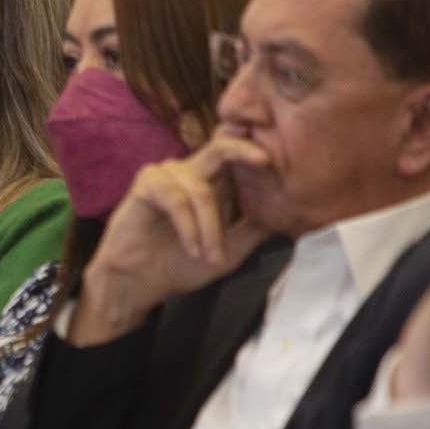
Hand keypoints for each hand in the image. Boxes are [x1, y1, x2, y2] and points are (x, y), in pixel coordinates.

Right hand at [70, 133, 274, 344]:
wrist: (139, 283)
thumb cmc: (180, 265)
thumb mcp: (231, 251)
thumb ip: (254, 229)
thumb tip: (290, 215)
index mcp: (214, 181)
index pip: (237, 151)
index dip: (256, 147)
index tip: (280, 156)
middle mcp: (192, 171)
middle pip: (221, 145)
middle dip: (244, 149)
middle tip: (266, 160)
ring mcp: (168, 175)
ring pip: (201, 190)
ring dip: (210, 228)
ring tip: (210, 257)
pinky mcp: (147, 185)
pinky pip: (176, 200)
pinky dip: (188, 227)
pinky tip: (192, 249)